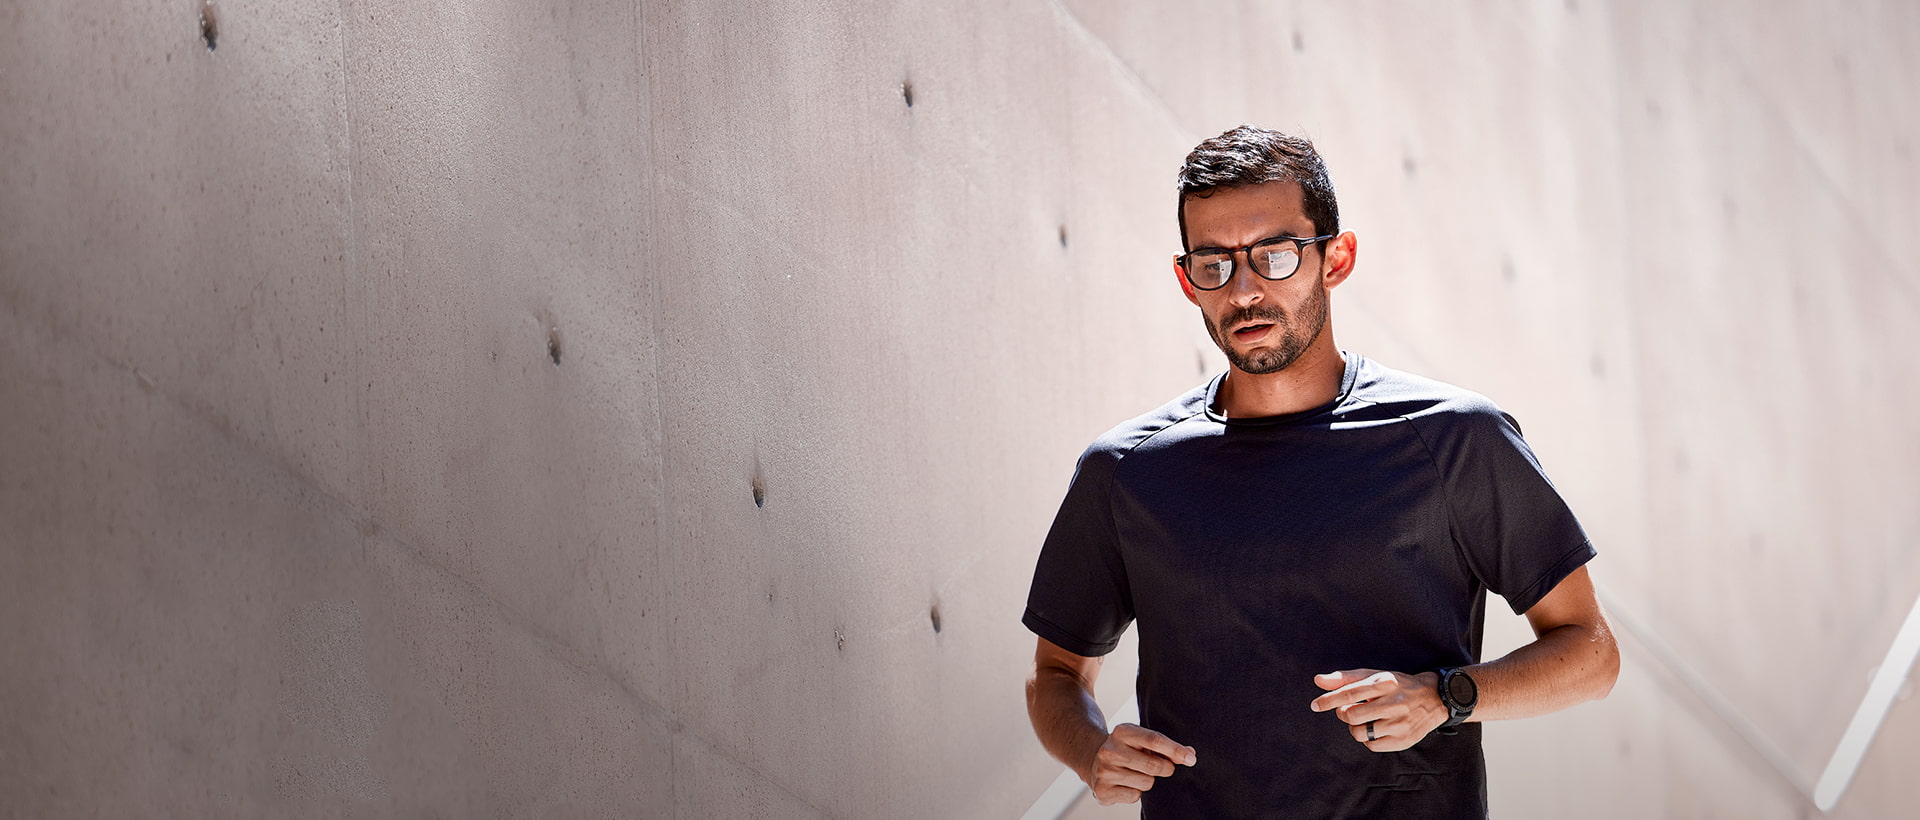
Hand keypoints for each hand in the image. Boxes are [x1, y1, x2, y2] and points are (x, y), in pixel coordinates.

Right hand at [1081, 723, 1196, 805]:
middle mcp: (1110, 750)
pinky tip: (1126, 784)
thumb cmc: (1127, 749)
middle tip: (1164, 768)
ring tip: (1136, 774)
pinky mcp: (1102, 789)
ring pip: (1146, 783)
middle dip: (1166, 769)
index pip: (1155, 740)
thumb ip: (1166, 747)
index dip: (1176, 750)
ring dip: (1148, 781)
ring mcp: (1104, 770)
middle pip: (1153, 765)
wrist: (1093, 760)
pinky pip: (1135, 796)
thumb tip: (1189, 754)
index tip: (1191, 759)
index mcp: (1122, 732)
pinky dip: (1136, 792)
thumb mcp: (1142, 741)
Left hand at [1309, 668, 1445, 752]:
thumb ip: (1345, 678)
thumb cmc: (1397, 685)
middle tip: (1350, 710)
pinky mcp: (1404, 740)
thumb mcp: (1375, 675)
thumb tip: (1318, 680)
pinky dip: (1368, 739)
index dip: (1329, 700)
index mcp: (1385, 683)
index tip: (1315, 705)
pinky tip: (1377, 728)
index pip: (1350, 693)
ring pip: (1359, 733)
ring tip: (1366, 719)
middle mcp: (1394, 703)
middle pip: (1351, 716)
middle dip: (1343, 714)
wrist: (1434, 699)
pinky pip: (1371, 745)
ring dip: (1355, 727)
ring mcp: (1400, 724)